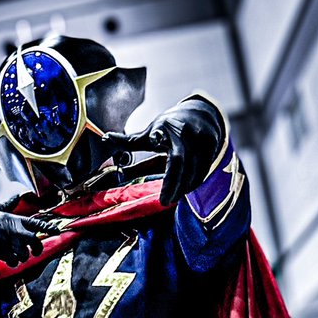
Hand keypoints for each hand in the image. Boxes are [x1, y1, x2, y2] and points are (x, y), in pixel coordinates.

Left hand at [103, 97, 222, 205]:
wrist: (199, 116)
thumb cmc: (169, 130)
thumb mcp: (150, 134)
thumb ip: (130, 141)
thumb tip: (106, 138)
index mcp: (164, 127)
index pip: (160, 134)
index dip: (156, 135)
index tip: (154, 137)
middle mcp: (183, 131)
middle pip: (179, 160)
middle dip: (172, 182)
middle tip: (164, 201)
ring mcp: (199, 139)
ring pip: (192, 168)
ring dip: (183, 186)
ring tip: (172, 198)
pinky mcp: (211, 147)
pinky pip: (202, 170)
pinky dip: (193, 182)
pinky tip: (185, 191)